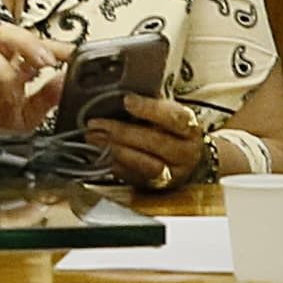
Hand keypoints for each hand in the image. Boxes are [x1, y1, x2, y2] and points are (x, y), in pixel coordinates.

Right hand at [0, 24, 70, 132]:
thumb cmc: (0, 128)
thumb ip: (49, 96)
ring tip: (15, 88)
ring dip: (4, 70)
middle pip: (3, 35)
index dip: (53, 44)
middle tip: (45, 60)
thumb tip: (67, 79)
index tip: (71, 54)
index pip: (33, 43)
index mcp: (14, 68)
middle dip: (25, 42)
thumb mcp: (32, 113)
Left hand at [83, 86, 216, 192]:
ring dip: (115, 149)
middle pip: (156, 142)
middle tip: (96, 124)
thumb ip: (148, 105)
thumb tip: (120, 95)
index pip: (175, 117)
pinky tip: (99, 153)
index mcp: (190, 128)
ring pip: (146, 164)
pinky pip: (134, 177)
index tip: (127, 101)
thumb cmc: (166, 130)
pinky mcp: (157, 186)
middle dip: (122, 132)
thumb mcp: (164, 113)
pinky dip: (114, 164)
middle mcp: (187, 153)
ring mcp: (174, 173)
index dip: (150, 109)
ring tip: (93, 138)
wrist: (179, 159)